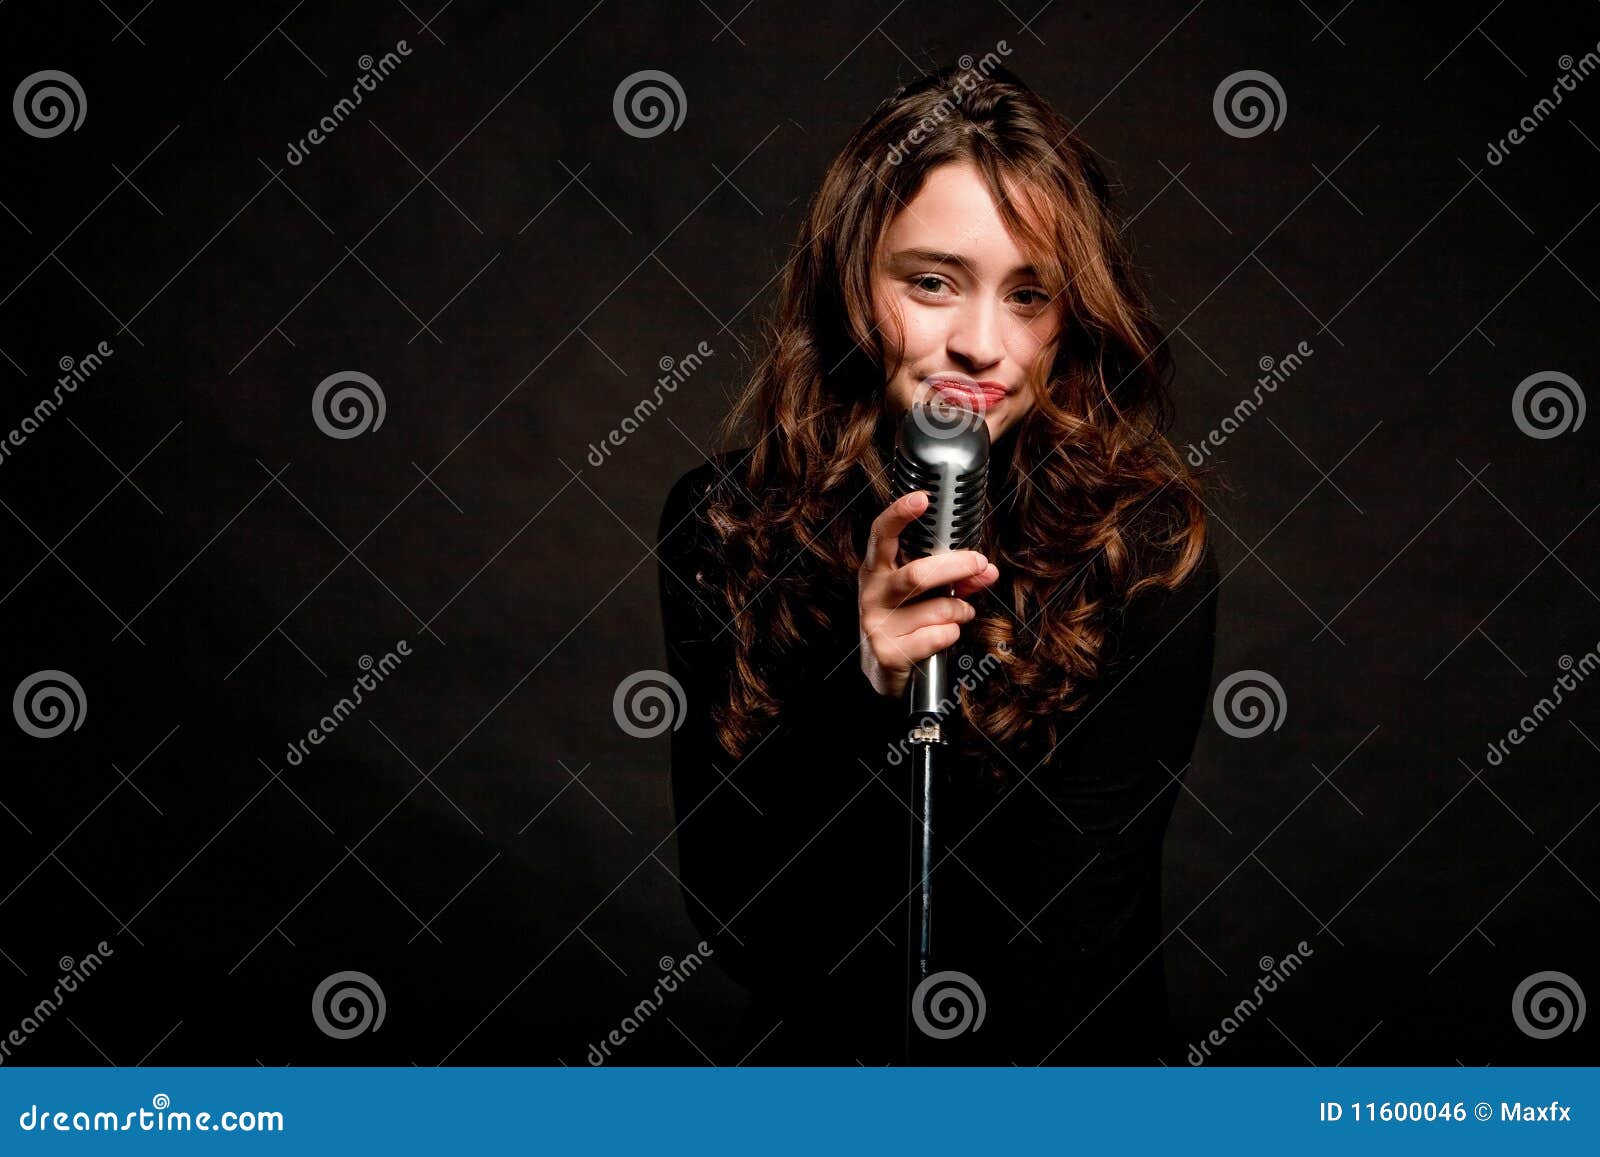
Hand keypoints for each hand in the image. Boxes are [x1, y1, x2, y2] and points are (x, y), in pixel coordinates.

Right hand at [858, 489, 1000, 698]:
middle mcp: (873, 593)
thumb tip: (988, 569)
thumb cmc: (906, 620)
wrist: (882, 668)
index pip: (882, 535)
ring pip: (938, 608)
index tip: (921, 499)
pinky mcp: (888, 652)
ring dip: (960, 610)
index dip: (899, 514)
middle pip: (919, 574)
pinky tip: (944, 636)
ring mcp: (877, 623)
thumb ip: (958, 579)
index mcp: (877, 569)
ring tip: (960, 613)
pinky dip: (952, 634)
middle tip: (979, 563)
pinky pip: (939, 636)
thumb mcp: (927, 593)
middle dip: (957, 567)